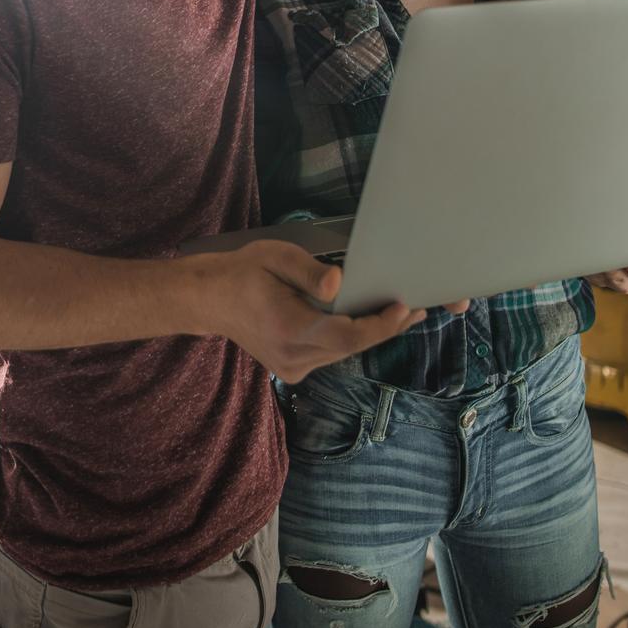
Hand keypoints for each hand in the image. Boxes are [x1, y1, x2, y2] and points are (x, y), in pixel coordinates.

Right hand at [203, 240, 427, 383]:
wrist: (210, 300)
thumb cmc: (243, 272)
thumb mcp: (274, 257)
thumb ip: (308, 270)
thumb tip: (338, 283)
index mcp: (289, 329)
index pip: (345, 337)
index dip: (380, 326)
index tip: (404, 307)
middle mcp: (293, 357)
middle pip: (352, 348)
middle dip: (386, 327)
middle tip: (417, 306)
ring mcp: (293, 369)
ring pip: (344, 353)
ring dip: (372, 334)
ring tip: (402, 313)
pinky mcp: (293, 371)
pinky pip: (332, 355)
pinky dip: (352, 339)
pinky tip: (367, 322)